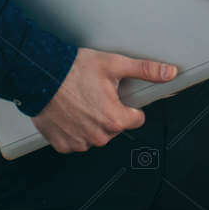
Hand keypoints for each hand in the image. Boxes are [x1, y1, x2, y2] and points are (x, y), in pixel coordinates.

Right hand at [30, 48, 177, 153]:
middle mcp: (98, 136)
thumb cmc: (74, 70)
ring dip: (91, 122)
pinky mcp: (62, 144)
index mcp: (115, 120)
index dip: (128, 105)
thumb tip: (169, 72)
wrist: (39, 75)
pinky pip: (76, 140)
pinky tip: (69, 112)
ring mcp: (79, 142)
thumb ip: (145, 70)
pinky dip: (74, 129)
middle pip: (115, 127)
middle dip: (108, 112)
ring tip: (80, 101)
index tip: (117, 95)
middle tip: (95, 94)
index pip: (136, 119)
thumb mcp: (114, 64)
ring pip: (96, 135)